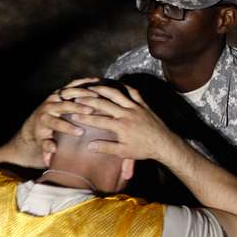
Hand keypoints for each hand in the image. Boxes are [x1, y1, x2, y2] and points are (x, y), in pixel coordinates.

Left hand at [18, 77, 101, 165]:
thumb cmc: (42, 136)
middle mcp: (48, 106)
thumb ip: (46, 148)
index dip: (67, 127)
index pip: (56, 123)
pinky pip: (72, 85)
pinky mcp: (60, 91)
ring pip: (69, 92)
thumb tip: (52, 153)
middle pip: (63, 105)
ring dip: (83, 93)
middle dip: (77, 107)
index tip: (80, 132)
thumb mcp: (42, 143)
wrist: (36, 122)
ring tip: (97, 96)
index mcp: (44, 120)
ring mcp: (55, 97)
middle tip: (90, 111)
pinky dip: (84, 82)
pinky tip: (96, 81)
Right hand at [65, 84, 179, 162]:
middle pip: (104, 103)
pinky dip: (123, 87)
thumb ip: (106, 148)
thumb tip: (89, 146)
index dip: (84, 117)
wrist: (164, 144)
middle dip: (89, 100)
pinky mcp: (143, 104)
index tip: (73, 114)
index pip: (98, 120)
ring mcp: (135, 107)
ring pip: (116, 94)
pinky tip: (115, 84)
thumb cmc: (143, 150)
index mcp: (121, 126)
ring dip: (103, 89)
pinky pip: (132, 92)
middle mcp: (127, 114)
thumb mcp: (123, 152)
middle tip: (77, 96)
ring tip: (92, 86)